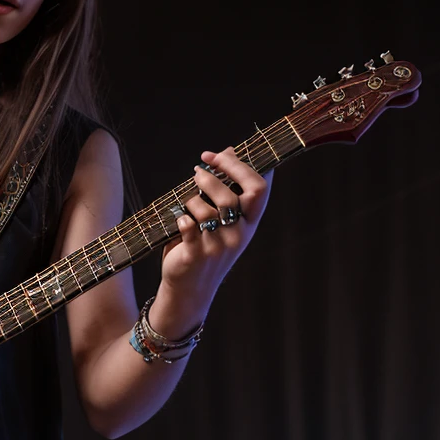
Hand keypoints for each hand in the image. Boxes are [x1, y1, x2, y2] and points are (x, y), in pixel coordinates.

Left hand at [159, 145, 271, 313]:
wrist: (190, 289)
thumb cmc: (206, 248)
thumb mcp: (224, 220)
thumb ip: (228, 188)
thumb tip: (229, 150)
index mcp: (249, 223)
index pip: (259, 188)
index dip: (239, 165)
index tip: (217, 155)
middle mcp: (238, 235)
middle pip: (231, 197)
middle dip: (212, 178)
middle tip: (197, 171)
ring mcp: (218, 246)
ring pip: (205, 210)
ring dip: (191, 199)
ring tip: (186, 201)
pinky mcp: (196, 255)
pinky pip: (187, 226)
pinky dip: (180, 218)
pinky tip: (180, 221)